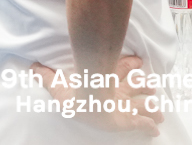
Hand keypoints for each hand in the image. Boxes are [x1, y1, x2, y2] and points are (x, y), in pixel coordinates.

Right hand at [27, 58, 159, 135]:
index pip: (121, 68)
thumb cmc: (75, 93)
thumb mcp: (56, 85)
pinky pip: (143, 125)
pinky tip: (154, 131)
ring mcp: (125, 106)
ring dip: (152, 108)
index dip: (130, 65)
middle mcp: (118, 92)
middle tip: (151, 88)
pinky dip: (149, 128)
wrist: (89, 101)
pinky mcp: (128, 122)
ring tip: (159, 113)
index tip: (138, 61)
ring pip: (145, 105)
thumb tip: (32, 67)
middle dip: (144, 87)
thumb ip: (46, 76)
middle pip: (136, 86)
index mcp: (106, 81)